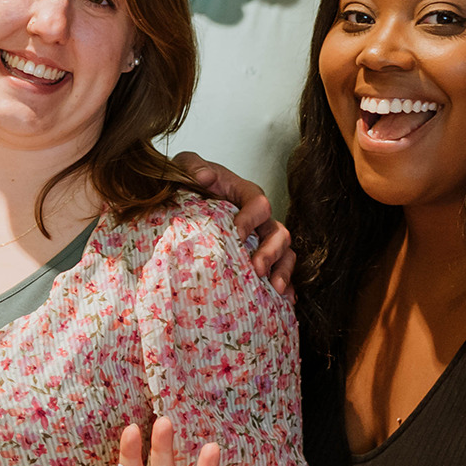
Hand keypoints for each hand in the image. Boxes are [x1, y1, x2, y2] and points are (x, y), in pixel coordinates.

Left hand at [176, 153, 293, 292]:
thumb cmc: (187, 181)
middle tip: (257, 269)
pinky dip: (285, 284)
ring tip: (276, 289)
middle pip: (278, 233)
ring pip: (284, 253)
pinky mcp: (257, 255)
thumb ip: (192, 166)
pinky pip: (277, 270)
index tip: (235, 234)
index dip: (251, 218)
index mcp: (245, 194)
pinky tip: (284, 300)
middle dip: (270, 252)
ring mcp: (260, 238)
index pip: (259, 203)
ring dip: (283, 271)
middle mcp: (259, 217)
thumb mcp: (185, 167)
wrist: (180, 200)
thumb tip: (205, 176)